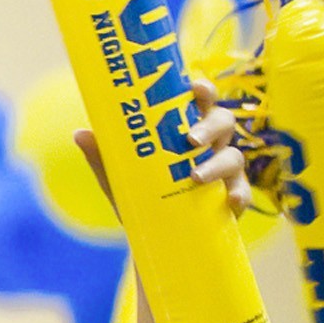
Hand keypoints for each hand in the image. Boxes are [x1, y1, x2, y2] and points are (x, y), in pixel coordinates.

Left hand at [73, 75, 249, 218]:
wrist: (154, 235)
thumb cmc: (139, 195)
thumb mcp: (118, 177)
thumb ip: (102, 157)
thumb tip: (80, 133)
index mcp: (187, 129)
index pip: (199, 102)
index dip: (202, 90)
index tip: (194, 87)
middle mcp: (210, 145)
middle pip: (223, 122)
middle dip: (210, 126)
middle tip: (190, 139)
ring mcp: (225, 170)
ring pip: (234, 156)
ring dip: (217, 164)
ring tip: (195, 176)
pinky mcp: (231, 196)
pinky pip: (243, 193)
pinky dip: (240, 195)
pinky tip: (230, 202)